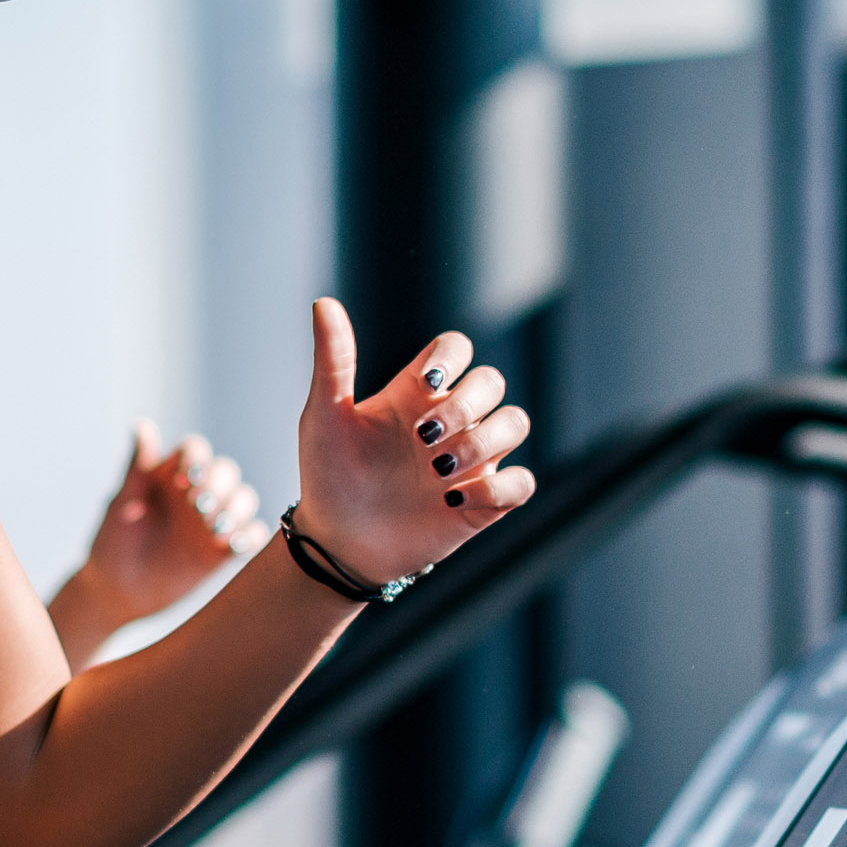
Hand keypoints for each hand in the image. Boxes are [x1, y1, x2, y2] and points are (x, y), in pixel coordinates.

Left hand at [80, 421, 268, 623]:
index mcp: (171, 475)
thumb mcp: (122, 504)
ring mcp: (212, 521)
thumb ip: (136, 467)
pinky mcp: (223, 551)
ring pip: (244, 500)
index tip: (185, 480)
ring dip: (237, 508)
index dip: (197, 459)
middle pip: (226, 472)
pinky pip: (251, 535)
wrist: (116, 592)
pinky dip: (251, 536)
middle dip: (219, 485)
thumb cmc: (112, 542)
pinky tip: (236, 545)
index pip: (196, 450)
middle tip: (200, 507)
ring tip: (217, 528)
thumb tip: (142, 424)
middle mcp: (196, 493)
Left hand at [292, 298, 533, 591]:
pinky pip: (522, 482)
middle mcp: (449, 420)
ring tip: (437, 471)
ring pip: (516, 423)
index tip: (425, 383)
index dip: (452, 357)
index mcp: (416, 392)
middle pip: (493, 381)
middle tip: (423, 439)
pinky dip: (498, 488)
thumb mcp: (324, 416)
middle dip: (466, 405)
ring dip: (484, 443)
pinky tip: (454, 501)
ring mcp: (470, 459)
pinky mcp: (484, 502)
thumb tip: (325, 303)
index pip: (457, 348)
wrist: (336, 543)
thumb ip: (333, 361)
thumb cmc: (328, 475)